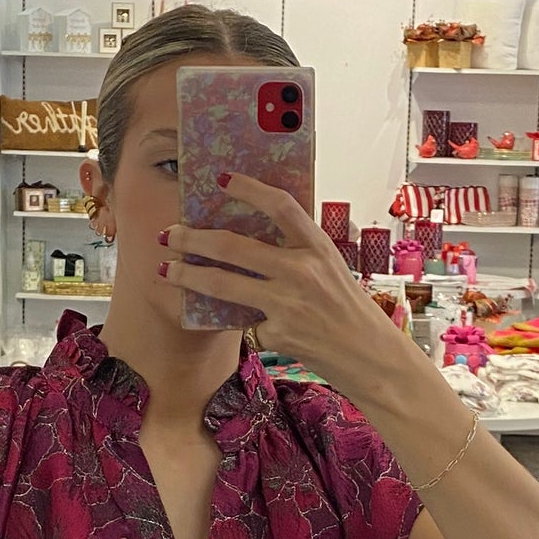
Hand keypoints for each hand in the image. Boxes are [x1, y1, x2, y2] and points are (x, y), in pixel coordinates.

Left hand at [160, 173, 410, 397]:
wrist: (372, 359)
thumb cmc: (351, 313)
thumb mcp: (331, 272)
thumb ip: (298, 255)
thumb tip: (250, 244)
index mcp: (319, 248)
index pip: (280, 206)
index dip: (249, 189)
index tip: (221, 179)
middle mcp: (302, 271)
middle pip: (234, 247)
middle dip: (193, 238)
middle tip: (169, 234)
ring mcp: (288, 304)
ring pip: (223, 284)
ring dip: (189, 275)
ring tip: (166, 270)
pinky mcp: (278, 334)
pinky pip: (245, 323)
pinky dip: (241, 323)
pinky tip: (242, 325)